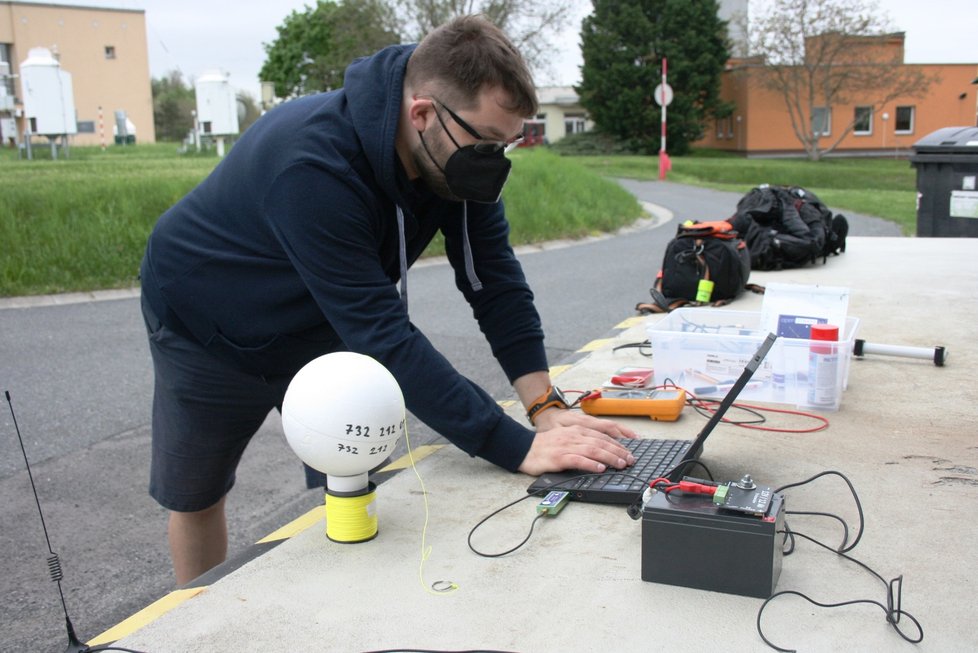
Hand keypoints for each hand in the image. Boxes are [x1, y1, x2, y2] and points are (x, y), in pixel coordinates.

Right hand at [517, 409, 638, 475]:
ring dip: (609, 458)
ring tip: (621, 464)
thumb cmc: (545, 446)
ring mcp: (566, 446)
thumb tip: (601, 452)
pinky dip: (591, 464)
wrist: (524, 449)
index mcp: (576, 430)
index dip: (617, 443)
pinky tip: (600, 468)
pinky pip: (578, 460)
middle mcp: (573, 436)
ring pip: (593, 450)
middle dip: (618, 451)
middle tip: (630, 460)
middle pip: (601, 442)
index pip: (602, 435)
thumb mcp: (565, 438)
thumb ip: (581, 442)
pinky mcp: (559, 457)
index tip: (628, 452)